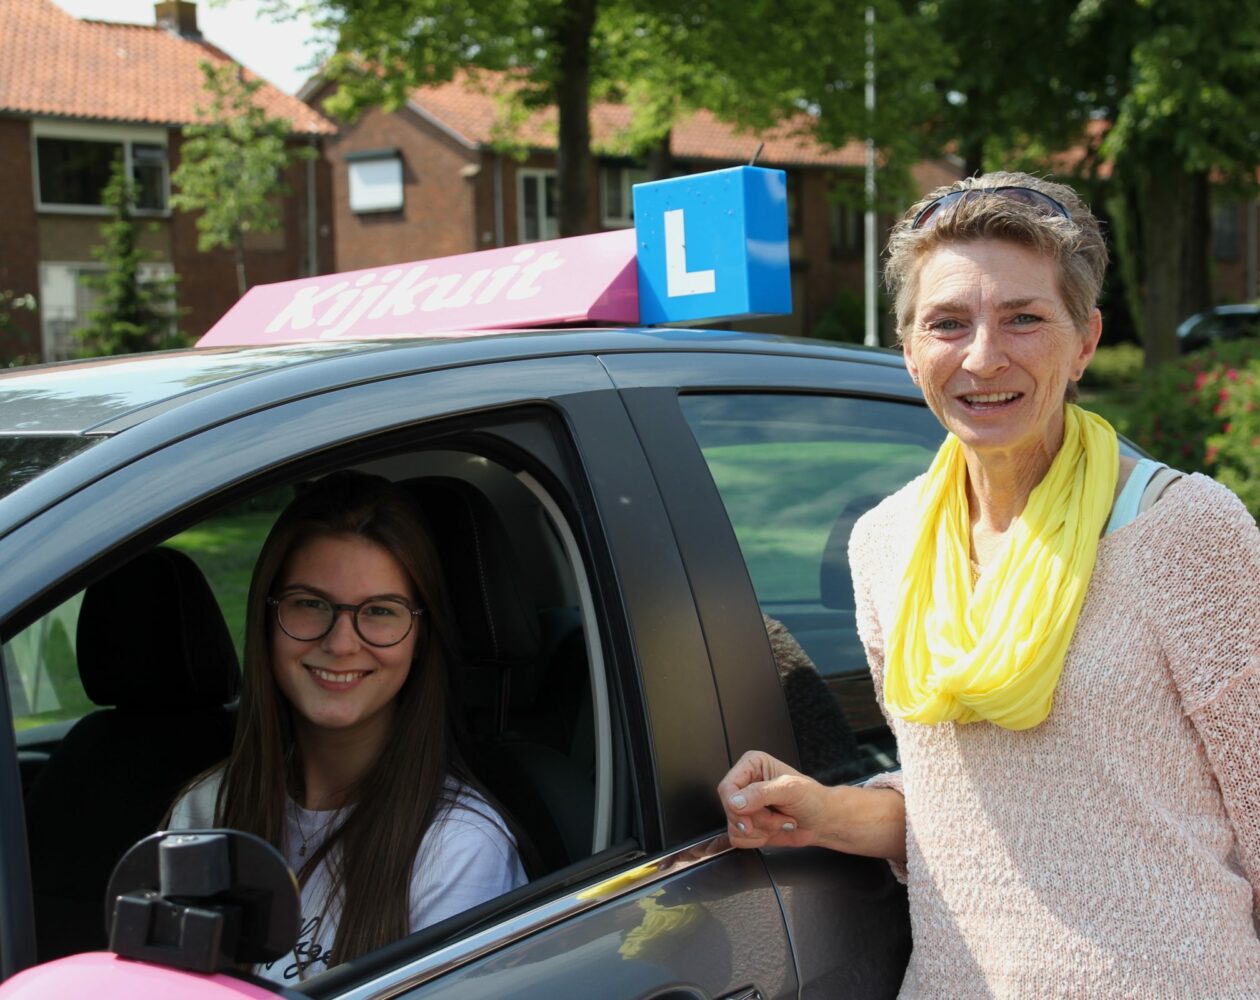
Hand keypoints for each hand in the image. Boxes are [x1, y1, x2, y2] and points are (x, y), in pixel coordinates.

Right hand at [717, 750, 835, 849]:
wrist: (822, 821)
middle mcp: (746, 784)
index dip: (734, 806)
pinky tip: (773, 830)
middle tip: (778, 816)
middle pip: (730, 810)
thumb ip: (761, 793)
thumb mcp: (789, 789)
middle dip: (757, 820)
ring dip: (761, 830)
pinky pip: (738, 839)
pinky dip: (758, 840)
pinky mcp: (748, 824)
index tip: (748, 819)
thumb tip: (736, 801)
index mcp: (752, 765)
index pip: (727, 787)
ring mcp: (746, 806)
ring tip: (780, 821)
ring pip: (734, 827)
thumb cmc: (813, 799)